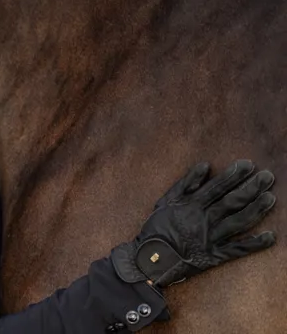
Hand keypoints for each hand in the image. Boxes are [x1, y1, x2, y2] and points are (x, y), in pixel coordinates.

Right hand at [111, 159, 275, 287]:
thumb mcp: (166, 200)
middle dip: (250, 188)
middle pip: (231, 202)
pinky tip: (271, 236)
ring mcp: (211, 238)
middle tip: (267, 176)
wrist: (151, 258)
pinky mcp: (215, 256)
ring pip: (238, 223)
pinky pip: (238, 249)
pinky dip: (254, 244)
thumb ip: (185, 183)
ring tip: (271, 198)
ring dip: (256, 210)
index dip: (233, 175)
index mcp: (191, 204)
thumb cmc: (158, 226)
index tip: (248, 165)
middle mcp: (204, 220)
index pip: (216, 187)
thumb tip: (205, 166)